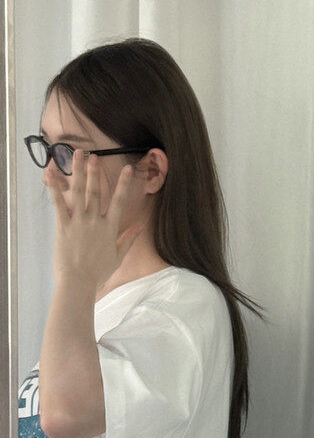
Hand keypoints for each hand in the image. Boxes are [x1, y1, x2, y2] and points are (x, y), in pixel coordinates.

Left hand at [47, 150, 144, 293]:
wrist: (78, 281)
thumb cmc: (98, 272)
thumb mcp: (118, 256)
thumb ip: (128, 239)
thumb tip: (139, 226)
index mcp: (109, 227)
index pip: (118, 201)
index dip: (123, 184)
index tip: (126, 169)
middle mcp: (95, 220)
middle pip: (95, 191)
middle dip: (94, 172)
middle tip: (93, 156)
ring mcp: (78, 222)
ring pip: (78, 192)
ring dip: (77, 172)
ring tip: (77, 156)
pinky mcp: (62, 225)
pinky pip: (58, 204)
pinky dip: (54, 188)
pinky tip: (51, 174)